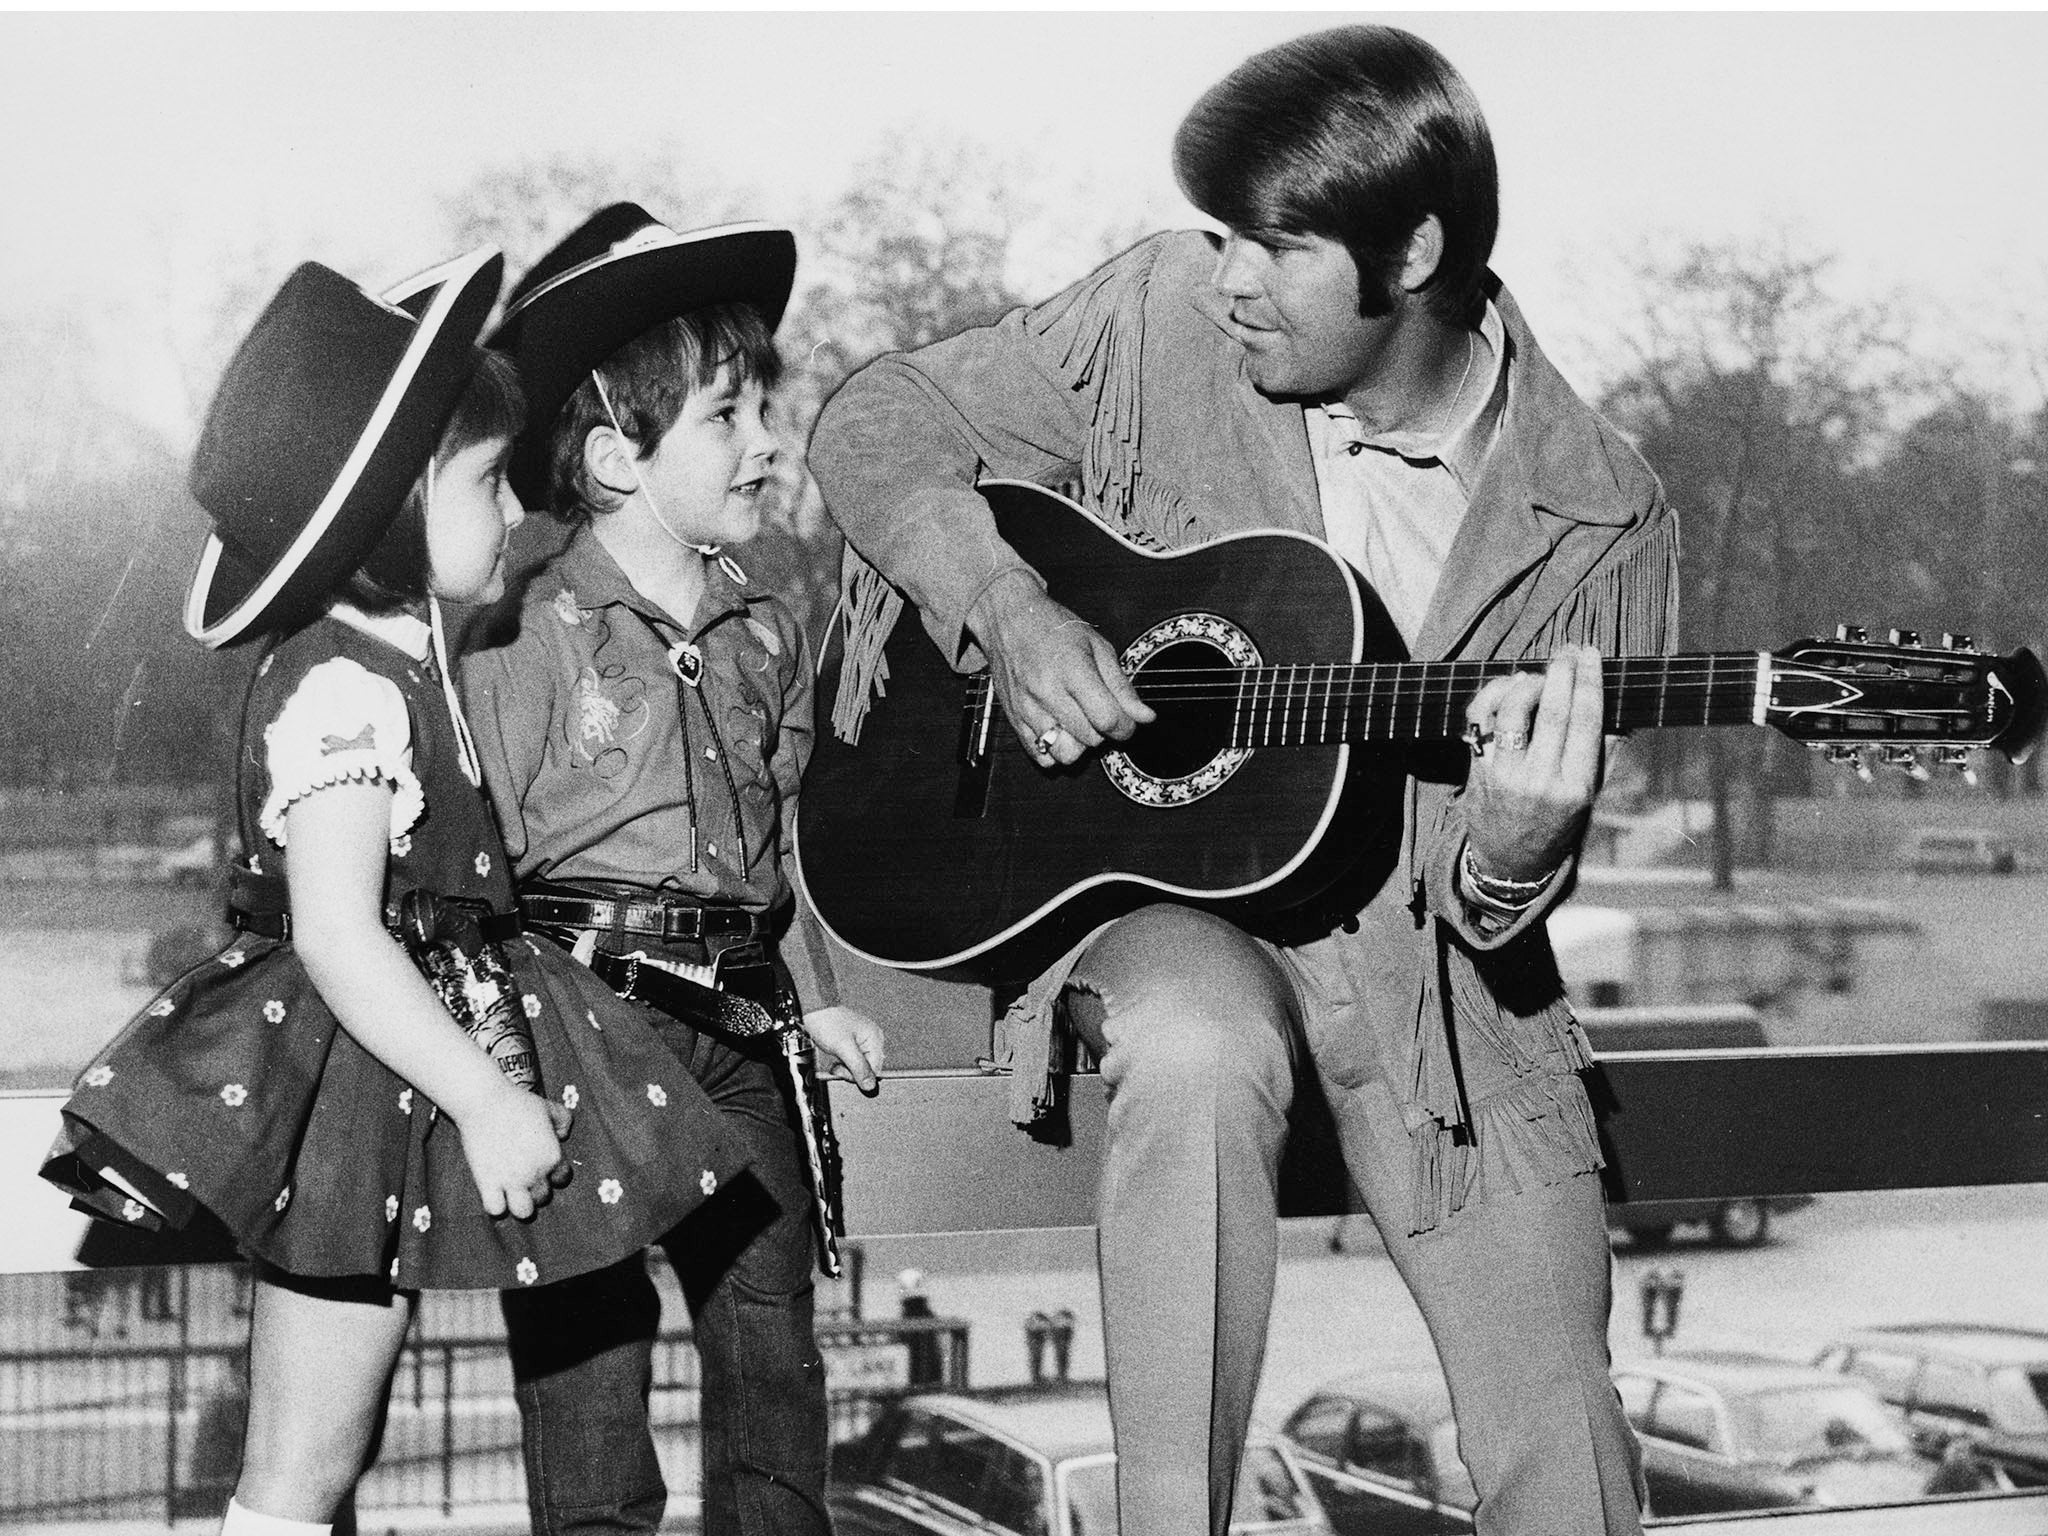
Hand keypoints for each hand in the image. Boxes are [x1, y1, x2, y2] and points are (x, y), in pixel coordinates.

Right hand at [455, 1085, 573, 1220]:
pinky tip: (493, 1192)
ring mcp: (511, 1180)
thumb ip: (563, 1120)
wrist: (485, 1102)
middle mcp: (535, 1172)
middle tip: (523, 1178)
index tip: (540, 1166)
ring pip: (524, 1212)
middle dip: (535, 1190)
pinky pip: (496, 1210)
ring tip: (511, 1192)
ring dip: (519, 1205)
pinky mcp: (487, 1182)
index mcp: (553, 1156)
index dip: (552, 1174)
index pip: (562, 1179)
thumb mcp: (549, 1107)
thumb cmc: (518, 1102)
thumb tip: (562, 1137)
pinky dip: (496, 1206)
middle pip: (543, 1197)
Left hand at [801, 1004, 885, 1094]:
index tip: (843, 1070)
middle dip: (850, 1071)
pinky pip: (851, 1062)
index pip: (874, 1070)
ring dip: (844, 1067)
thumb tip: (870, 1085)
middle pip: (867, 1070)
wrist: (813, 1010)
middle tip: (837, 1063)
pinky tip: (836, 1056)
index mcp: (875, 1039)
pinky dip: (842, 1063)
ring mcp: (862, 1042)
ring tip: (835, 1058)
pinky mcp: (852, 1045)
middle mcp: (872, 1040)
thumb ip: (858, 1067)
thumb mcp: (843, 1047)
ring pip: (858, 1067)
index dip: (858, 1075)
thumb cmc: (827, 1021)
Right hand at [967, 570, 1153, 766]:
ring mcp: (1028, 708)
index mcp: (1072, 670)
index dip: (1126, 727)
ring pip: (1066, 753)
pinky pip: (1040, 756)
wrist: (1009, 619)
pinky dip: (1056, 751)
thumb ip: (1121, 686)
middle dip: (1104, 731)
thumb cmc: (1054, 628)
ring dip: (1080, 743)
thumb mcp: (1097, 646)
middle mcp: (1047, 692)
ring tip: (1080, 722)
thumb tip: (1145, 717)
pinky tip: (1060, 729)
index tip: (1127, 721)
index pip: (1108, 718)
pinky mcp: (1014, 719)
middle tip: (1101, 712)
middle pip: (1091, 738)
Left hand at [1461, 645, 1606, 881]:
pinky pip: (1481, 719)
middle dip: (1562, 672)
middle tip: (1568, 649)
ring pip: (1514, 710)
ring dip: (1528, 681)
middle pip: (1553, 711)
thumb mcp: (1590, 797)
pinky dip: (1494, 694)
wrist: (1510, 861)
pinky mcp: (1476, 770)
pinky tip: (1510, 686)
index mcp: (1576, 787)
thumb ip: (1605, 753)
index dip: (1589, 681)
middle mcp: (1540, 780)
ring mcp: (1503, 775)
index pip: (1586, 721)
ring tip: (1538, 674)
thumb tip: (1622, 710)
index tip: (1591, 654)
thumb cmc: (1557, 823)